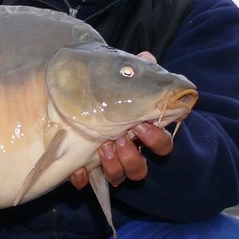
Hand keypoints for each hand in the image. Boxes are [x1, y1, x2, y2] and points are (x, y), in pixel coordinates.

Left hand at [69, 51, 174, 188]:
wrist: (77, 106)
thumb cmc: (112, 98)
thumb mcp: (123, 84)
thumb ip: (137, 73)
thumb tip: (146, 57)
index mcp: (142, 135)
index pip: (162, 146)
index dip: (155, 140)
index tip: (142, 125)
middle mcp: (128, 153)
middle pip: (139, 168)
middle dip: (131, 155)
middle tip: (119, 137)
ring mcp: (108, 163)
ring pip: (120, 177)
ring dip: (113, 166)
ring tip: (102, 148)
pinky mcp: (87, 169)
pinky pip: (87, 181)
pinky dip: (82, 178)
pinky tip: (76, 170)